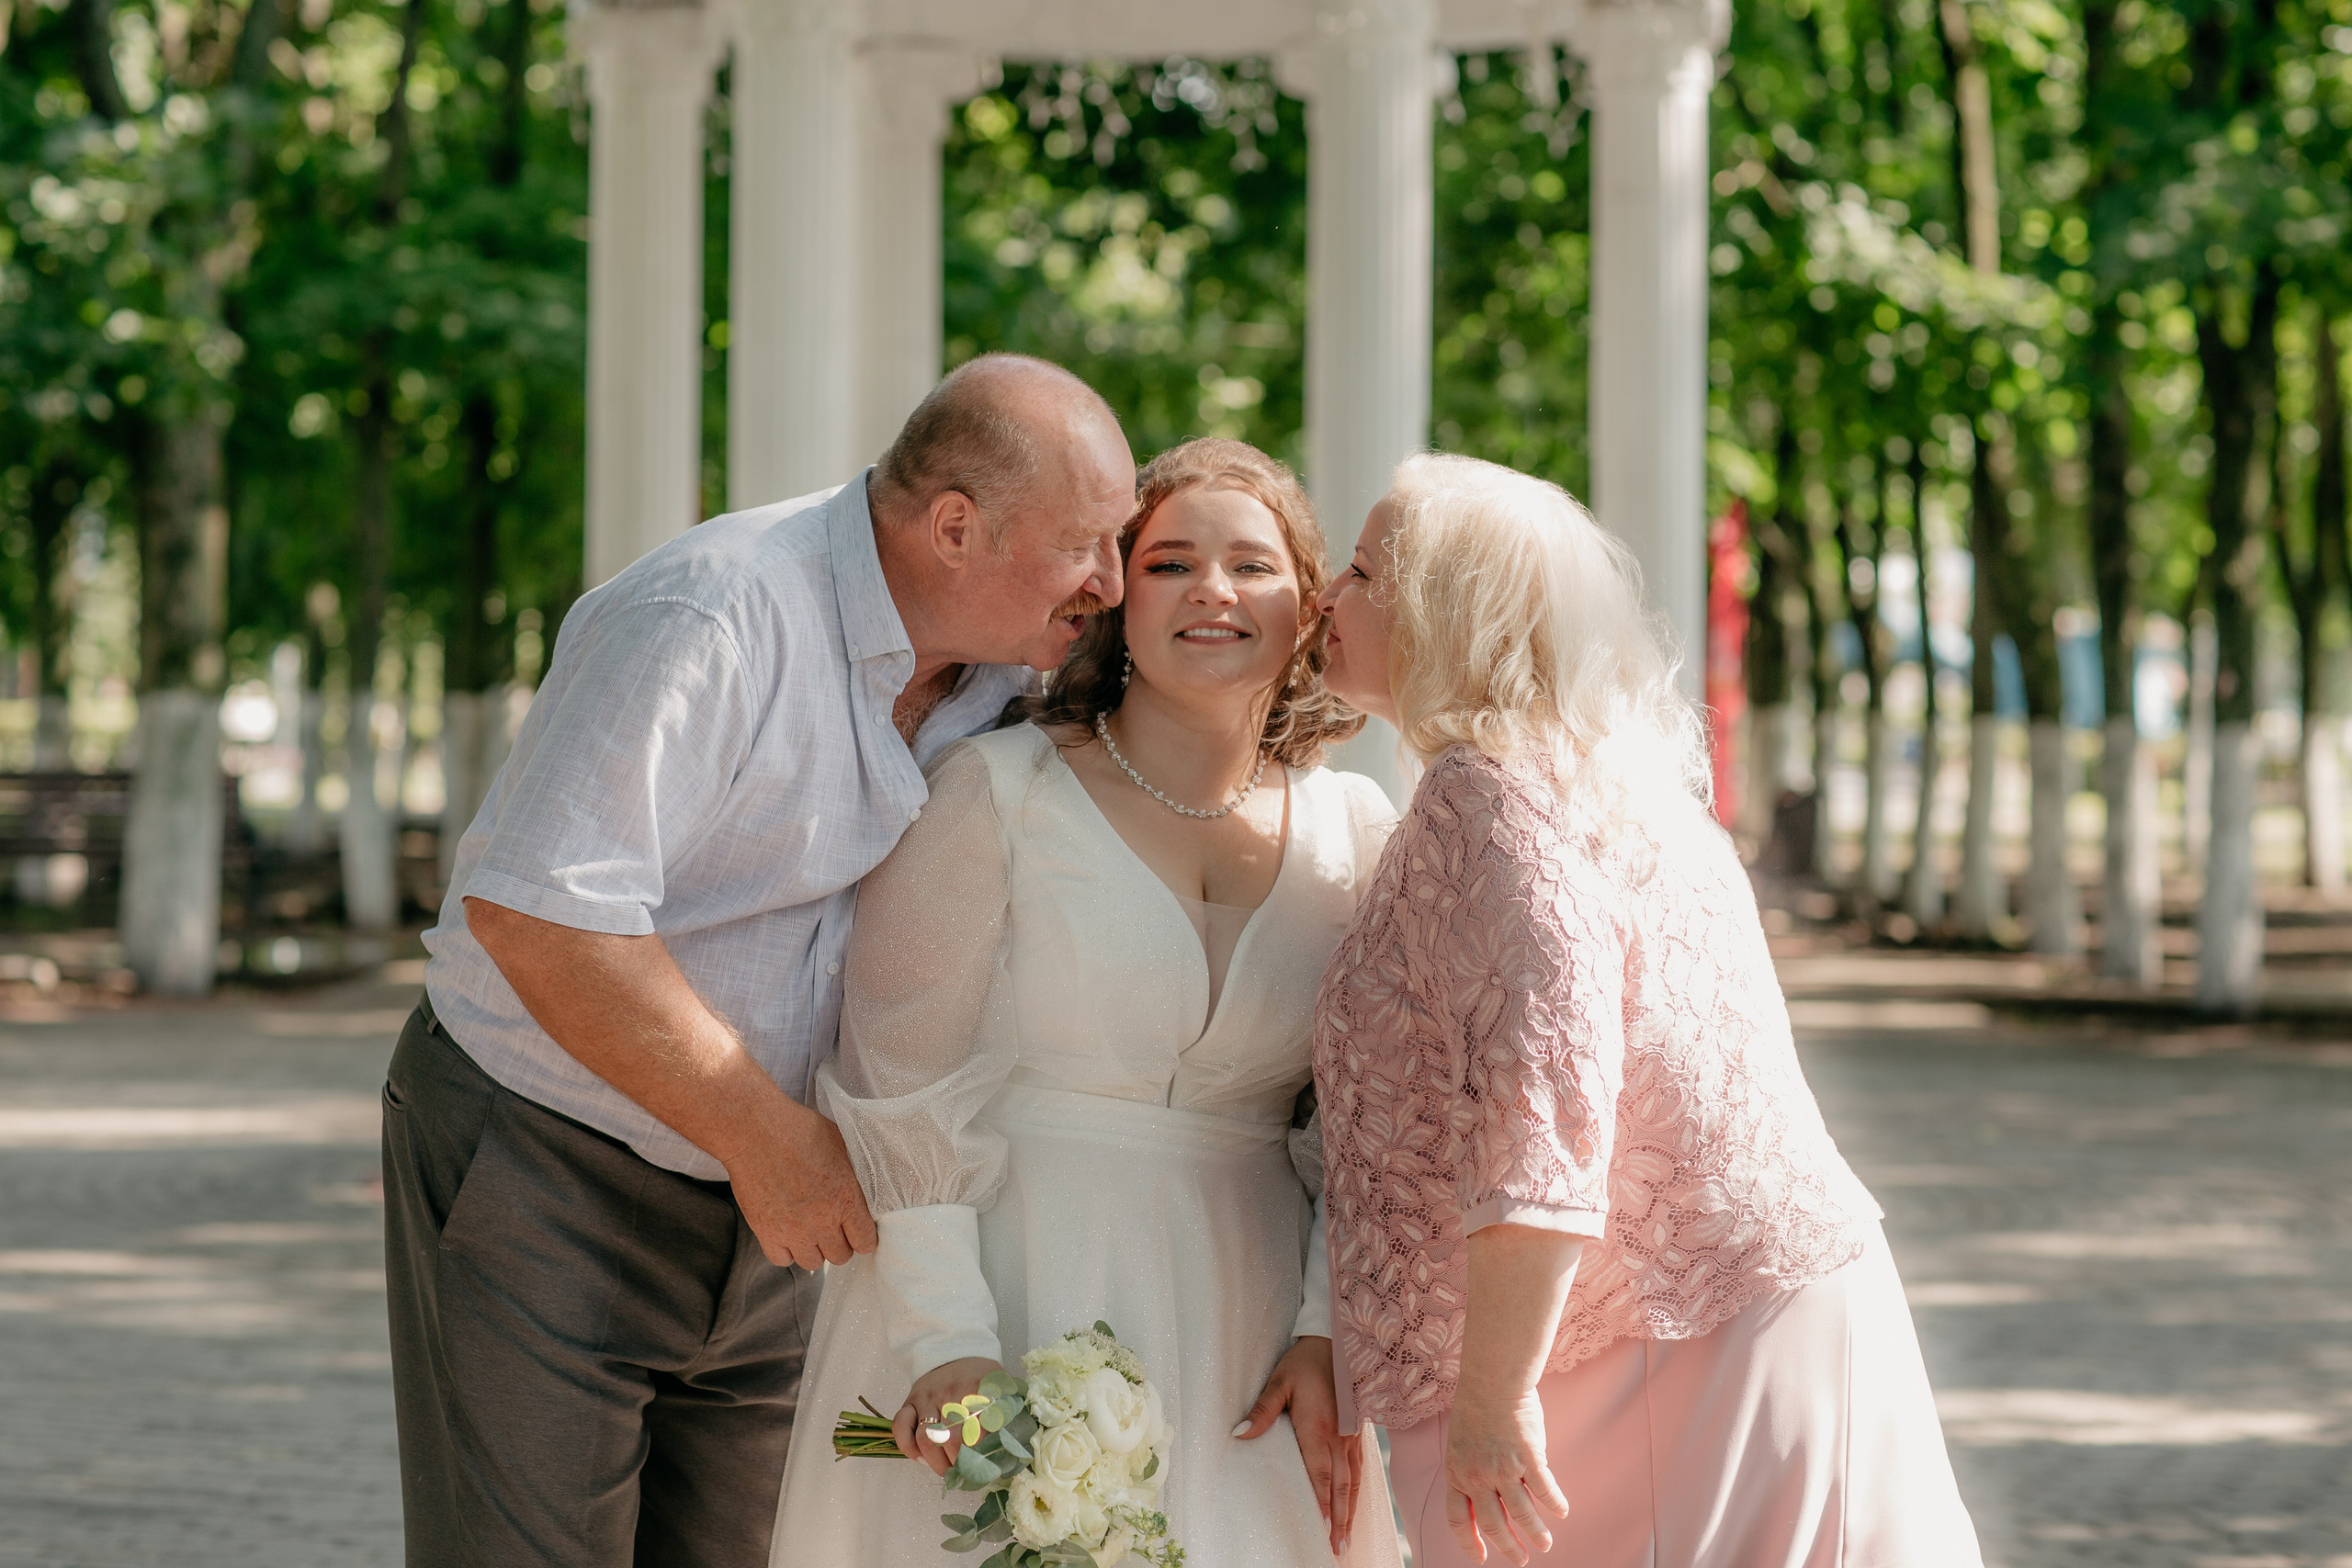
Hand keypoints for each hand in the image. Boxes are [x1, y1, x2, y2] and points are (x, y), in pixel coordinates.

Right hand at [722, 1097, 878, 1270]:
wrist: (755, 1130)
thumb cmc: (798, 1129)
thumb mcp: (842, 1142)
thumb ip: (857, 1170)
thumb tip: (868, 1181)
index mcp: (846, 1198)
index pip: (866, 1242)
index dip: (864, 1236)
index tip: (858, 1229)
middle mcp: (822, 1221)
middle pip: (841, 1256)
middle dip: (840, 1242)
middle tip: (833, 1226)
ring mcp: (793, 1230)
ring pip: (813, 1263)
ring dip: (814, 1249)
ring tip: (810, 1230)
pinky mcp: (766, 1231)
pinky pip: (782, 1259)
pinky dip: (786, 1251)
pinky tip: (788, 1233)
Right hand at [893, 1357, 1005, 1476]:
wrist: (954, 1350)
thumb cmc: (981, 1376)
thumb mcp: (1001, 1388)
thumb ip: (1008, 1416)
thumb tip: (1012, 1452)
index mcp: (979, 1392)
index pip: (980, 1435)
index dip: (981, 1459)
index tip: (985, 1473)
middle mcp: (952, 1394)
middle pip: (952, 1441)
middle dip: (958, 1466)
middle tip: (964, 1475)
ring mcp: (927, 1397)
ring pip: (926, 1439)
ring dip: (936, 1463)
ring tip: (946, 1471)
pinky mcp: (910, 1400)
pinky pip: (901, 1427)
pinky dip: (908, 1448)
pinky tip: (920, 1458)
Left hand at [1235, 1337, 1360, 1556]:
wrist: (1334, 1343)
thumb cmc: (1303, 1364)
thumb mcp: (1278, 1383)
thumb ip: (1261, 1411)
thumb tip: (1238, 1434)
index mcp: (1318, 1428)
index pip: (1320, 1475)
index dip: (1322, 1503)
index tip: (1322, 1529)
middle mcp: (1339, 1437)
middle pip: (1341, 1486)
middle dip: (1340, 1520)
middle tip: (1337, 1550)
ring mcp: (1351, 1436)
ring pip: (1354, 1481)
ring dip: (1351, 1511)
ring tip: (1347, 1539)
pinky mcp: (1357, 1432)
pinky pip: (1360, 1469)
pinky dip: (1357, 1491)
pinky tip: (1354, 1504)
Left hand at [1442, 1383, 1569, 1564]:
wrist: (1492, 1379)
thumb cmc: (1476, 1405)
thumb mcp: (1461, 1443)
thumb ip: (1472, 1469)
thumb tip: (1491, 1492)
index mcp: (1456, 1473)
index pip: (1458, 1519)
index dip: (1469, 1542)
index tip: (1480, 1558)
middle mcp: (1478, 1477)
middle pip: (1493, 1524)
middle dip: (1508, 1547)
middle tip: (1520, 1559)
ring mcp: (1504, 1469)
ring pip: (1522, 1514)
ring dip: (1536, 1533)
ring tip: (1545, 1544)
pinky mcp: (1529, 1458)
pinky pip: (1545, 1490)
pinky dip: (1555, 1504)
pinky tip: (1562, 1511)